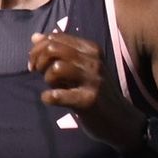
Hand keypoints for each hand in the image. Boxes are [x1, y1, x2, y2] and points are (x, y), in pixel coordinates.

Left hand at [29, 30, 142, 150]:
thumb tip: (35, 37)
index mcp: (92, 49)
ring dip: (47, 78)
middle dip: (38, 60)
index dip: (38, 48)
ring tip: (52, 86)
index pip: (55, 38)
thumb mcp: (82, 67)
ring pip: (56, 68)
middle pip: (53, 49)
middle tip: (37, 72)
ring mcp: (93, 81)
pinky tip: (52, 100)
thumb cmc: (98, 92)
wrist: (122, 121)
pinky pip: (57, 95)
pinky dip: (48, 97)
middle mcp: (94, 61)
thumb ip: (60, 51)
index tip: (35, 63)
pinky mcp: (89, 101)